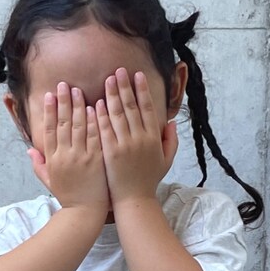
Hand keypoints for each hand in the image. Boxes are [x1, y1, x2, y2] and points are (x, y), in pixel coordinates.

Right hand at [27, 81, 109, 213]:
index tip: (49, 95)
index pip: (48, 130)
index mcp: (52, 159)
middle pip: (62, 123)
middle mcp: (65, 155)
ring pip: (78, 126)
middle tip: (64, 85)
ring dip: (78, 106)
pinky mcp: (96, 160)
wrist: (84, 213)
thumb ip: (39, 165)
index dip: (48, 111)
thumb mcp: (49, 181)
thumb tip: (29, 151)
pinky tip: (95, 106)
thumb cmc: (68, 197)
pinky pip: (95, 136)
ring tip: (78, 90)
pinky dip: (94, 120)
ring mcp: (81, 157)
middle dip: (63, 102)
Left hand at [95, 67, 177, 206]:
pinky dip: (101, 115)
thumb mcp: (166, 161)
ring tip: (108, 79)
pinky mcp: (110, 152)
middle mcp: (140, 138)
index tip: (137, 75)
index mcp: (154, 138)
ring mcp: (124, 145)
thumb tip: (172, 122)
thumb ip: (171, 141)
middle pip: (131, 107)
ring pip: (117, 114)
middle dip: (125, 86)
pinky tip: (97, 102)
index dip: (142, 90)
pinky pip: (105, 129)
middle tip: (118, 70)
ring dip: (112, 95)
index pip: (148, 108)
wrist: (134, 200)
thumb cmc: (149, 180)